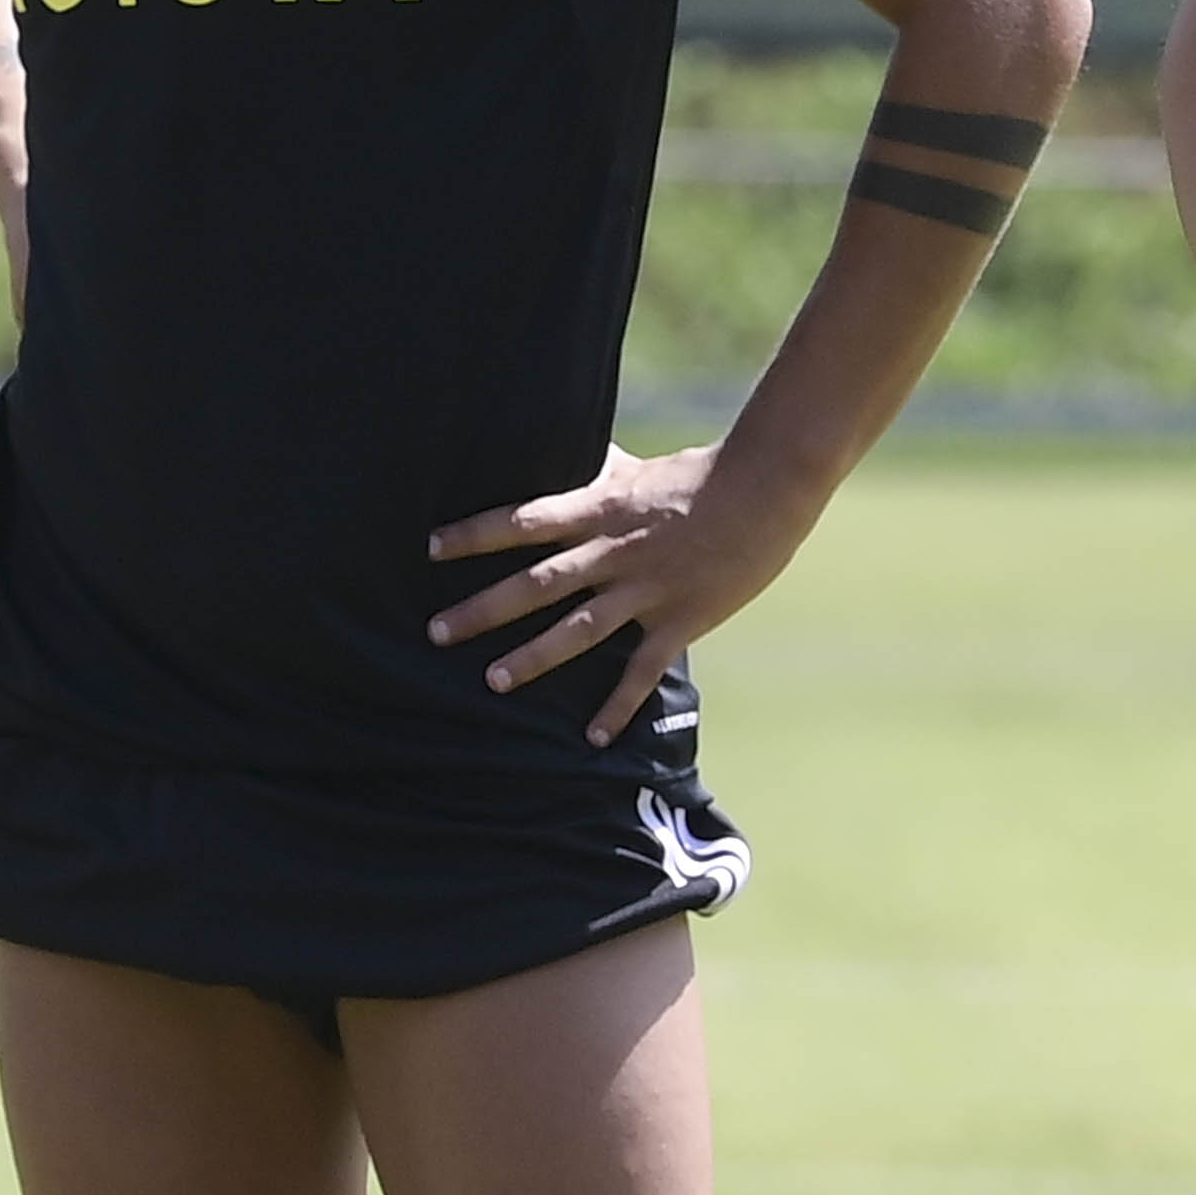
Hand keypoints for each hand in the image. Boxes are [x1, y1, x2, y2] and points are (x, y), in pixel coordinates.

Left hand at [427, 443, 814, 745]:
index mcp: (600, 510)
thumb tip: (565, 456)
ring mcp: (646, 589)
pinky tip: (594, 738)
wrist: (765, 489)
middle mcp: (614, 552)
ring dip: (533, 658)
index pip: (524, 522)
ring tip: (492, 681)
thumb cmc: (698, 475)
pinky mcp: (679, 620)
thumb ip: (596, 473)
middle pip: (537, 584)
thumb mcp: (637, 469)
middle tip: (436, 632)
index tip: (430, 548)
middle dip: (483, 609)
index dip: (475, 534)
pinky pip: (641, 672)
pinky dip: (617, 707)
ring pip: (578, 630)